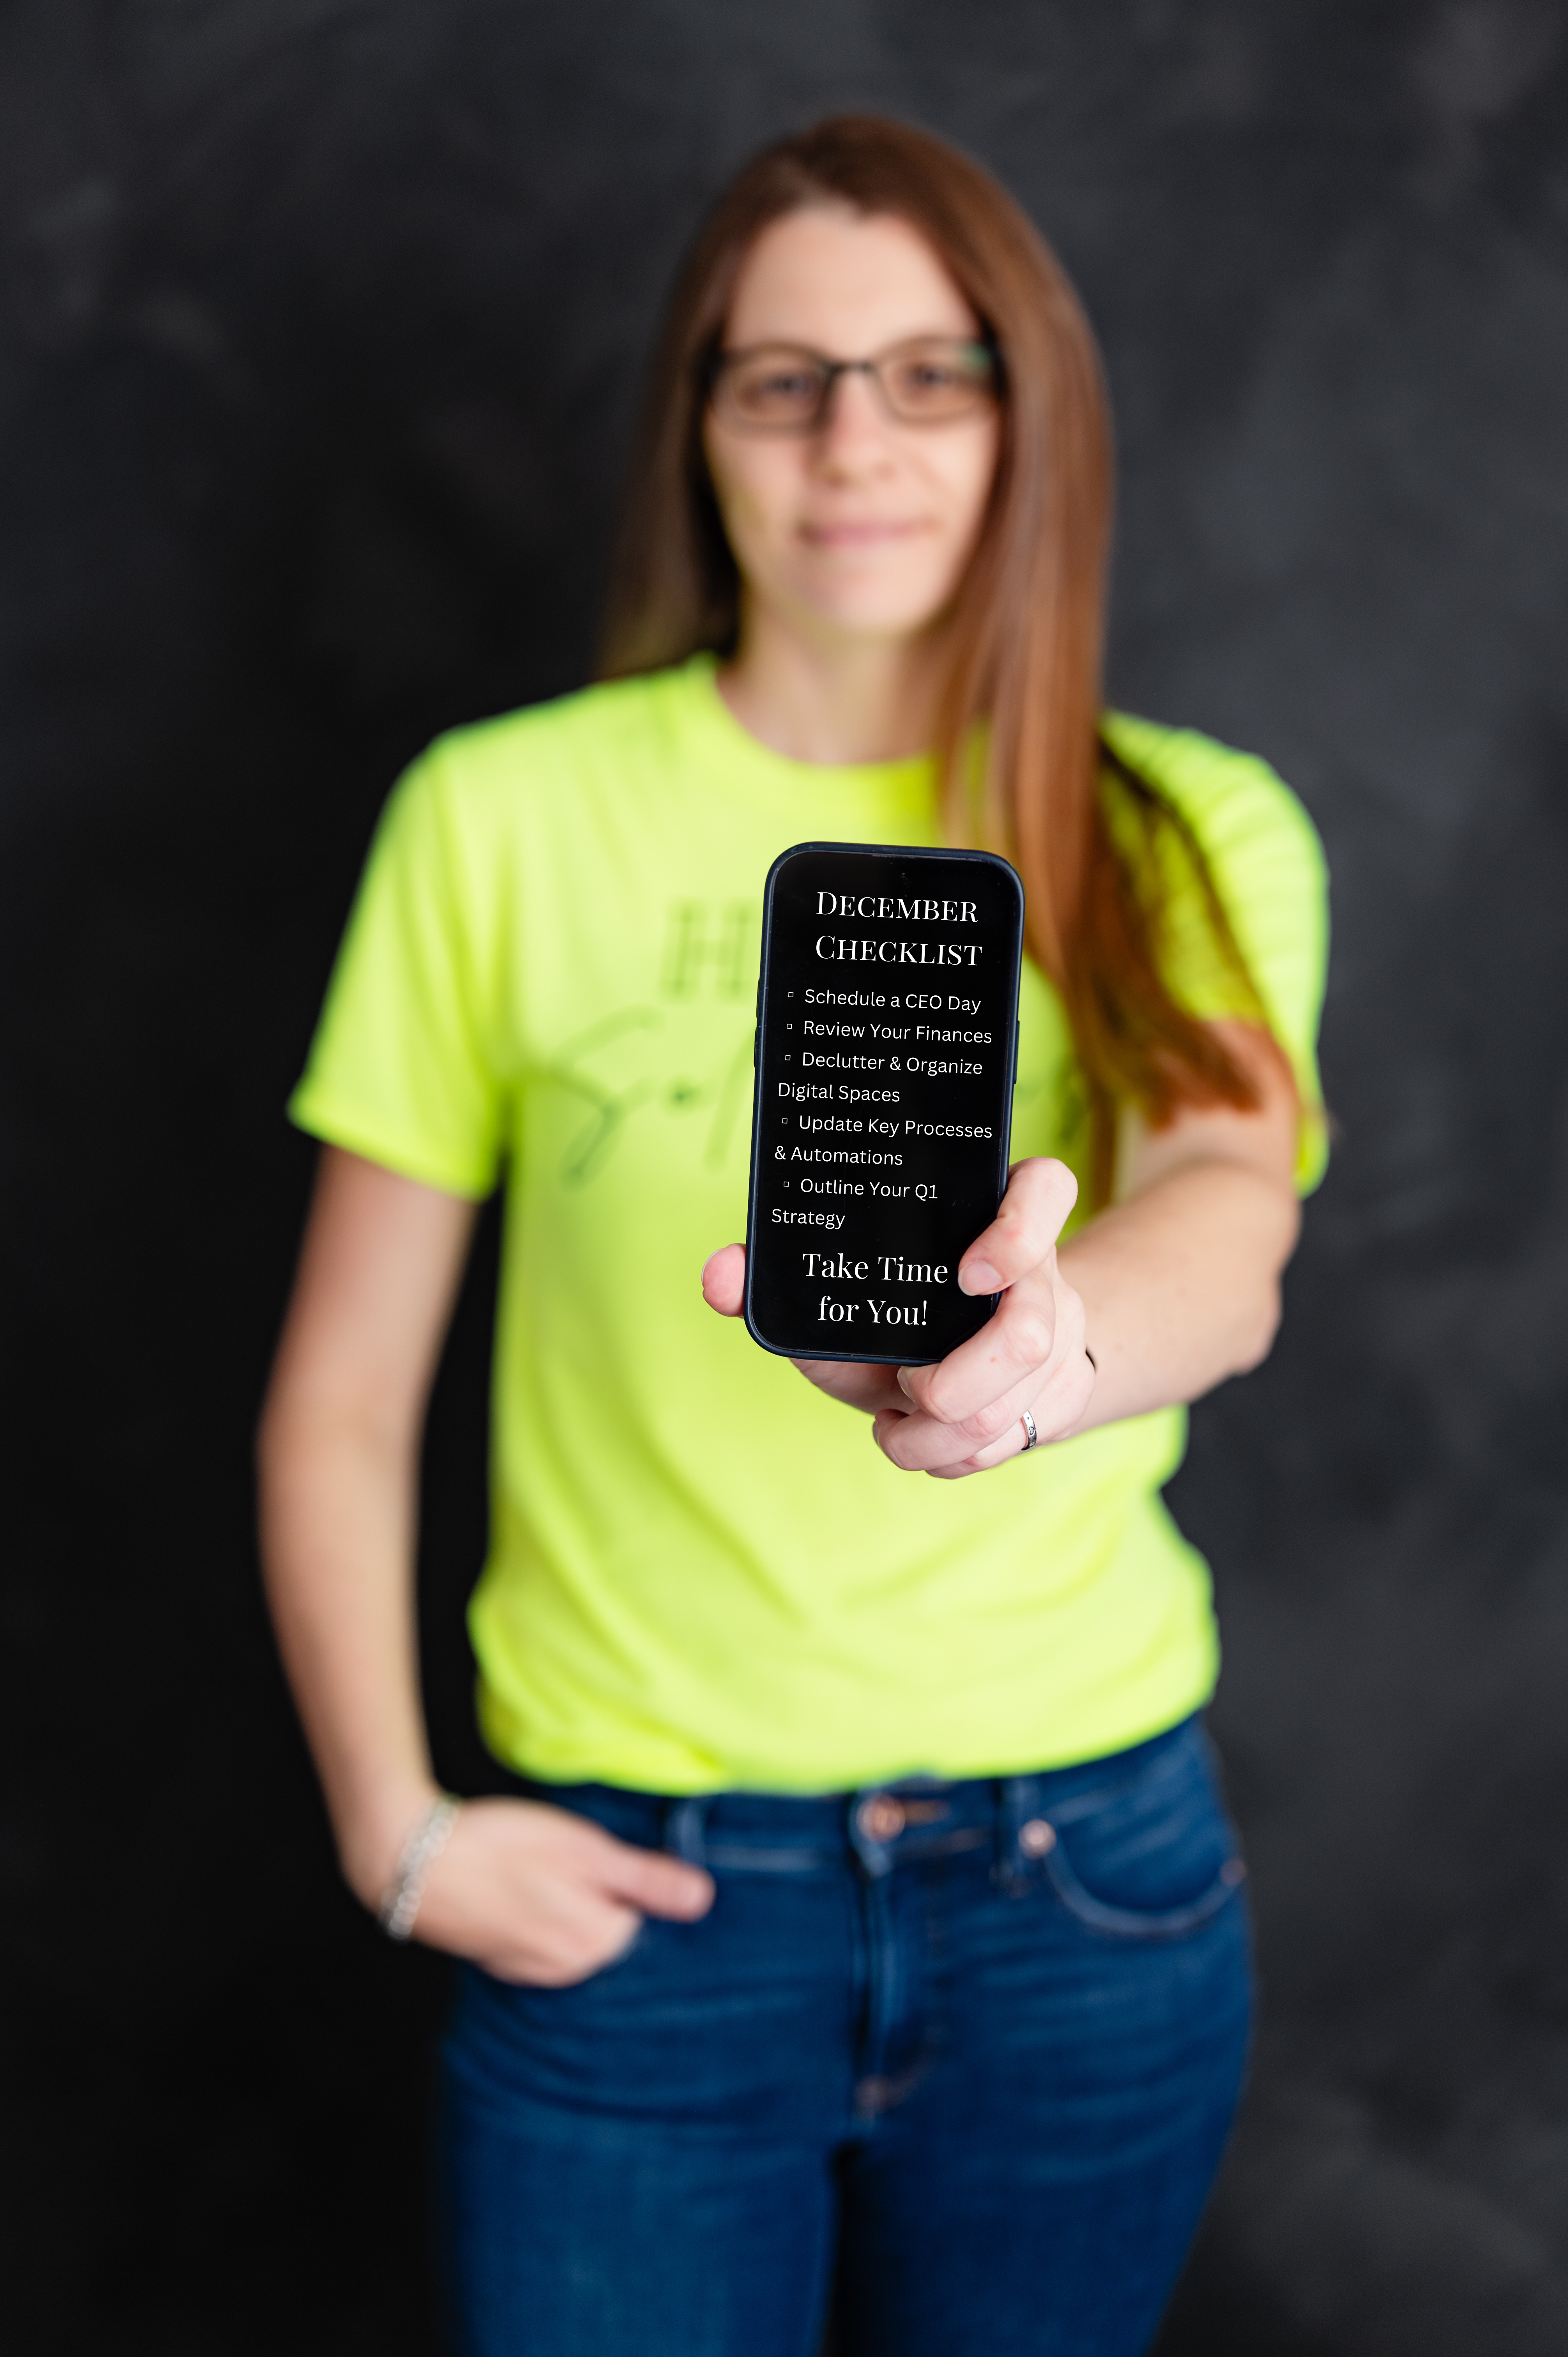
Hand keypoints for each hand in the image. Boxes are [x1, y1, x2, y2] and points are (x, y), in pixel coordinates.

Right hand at [383, 1794, 714, 1985]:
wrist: (413, 1862)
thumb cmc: (502, 1845)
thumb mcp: (583, 1849)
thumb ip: (644, 1878)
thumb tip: (704, 1899)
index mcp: (597, 1941)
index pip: (640, 1911)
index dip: (623, 1874)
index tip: (594, 1851)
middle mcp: (567, 1968)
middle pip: (607, 1924)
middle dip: (596, 1891)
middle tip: (558, 1852)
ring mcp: (529, 1967)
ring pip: (572, 1930)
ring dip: (563, 1900)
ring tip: (532, 1864)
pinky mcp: (499, 1958)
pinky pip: (537, 1938)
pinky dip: (532, 1912)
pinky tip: (512, 1884)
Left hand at [702, 1156, 1093, 1476]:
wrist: (949, 1364)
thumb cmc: (887, 1320)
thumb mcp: (835, 1296)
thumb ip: (775, 1280)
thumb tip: (722, 1275)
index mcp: (993, 1213)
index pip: (1046, 1189)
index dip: (1019, 1231)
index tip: (966, 1274)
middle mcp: (1041, 1271)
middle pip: (1031, 1331)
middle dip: (955, 1385)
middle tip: (906, 1384)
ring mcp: (1062, 1334)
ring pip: (1018, 1403)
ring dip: (940, 1436)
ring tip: (893, 1426)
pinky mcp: (1065, 1393)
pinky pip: (1016, 1442)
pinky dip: (955, 1457)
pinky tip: (919, 1439)